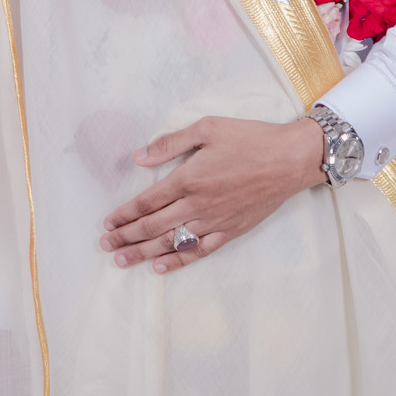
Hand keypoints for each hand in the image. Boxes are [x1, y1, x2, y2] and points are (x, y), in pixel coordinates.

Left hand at [101, 116, 322, 273]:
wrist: (290, 159)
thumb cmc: (249, 139)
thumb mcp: (207, 128)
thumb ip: (170, 143)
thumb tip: (138, 157)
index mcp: (189, 178)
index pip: (147, 202)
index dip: (124, 214)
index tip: (107, 222)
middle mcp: (198, 204)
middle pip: (153, 226)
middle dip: (125, 237)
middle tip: (104, 245)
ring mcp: (215, 221)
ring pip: (172, 242)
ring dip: (143, 253)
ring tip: (121, 261)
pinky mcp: (231, 231)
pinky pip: (199, 251)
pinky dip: (178, 260)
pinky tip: (161, 267)